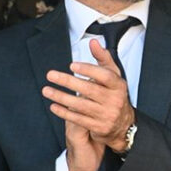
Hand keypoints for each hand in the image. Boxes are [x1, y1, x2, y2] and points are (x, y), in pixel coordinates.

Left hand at [42, 39, 134, 170]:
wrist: (123, 125)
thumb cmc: (115, 95)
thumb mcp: (114, 76)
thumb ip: (103, 58)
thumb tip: (93, 42)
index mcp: (119, 86)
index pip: (105, 76)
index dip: (89, 70)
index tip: (72, 65)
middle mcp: (115, 100)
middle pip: (90, 90)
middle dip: (68, 82)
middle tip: (51, 75)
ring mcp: (107, 115)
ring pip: (81, 105)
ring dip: (61, 97)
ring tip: (47, 90)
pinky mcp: (98, 127)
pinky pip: (78, 119)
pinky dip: (64, 112)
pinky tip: (53, 106)